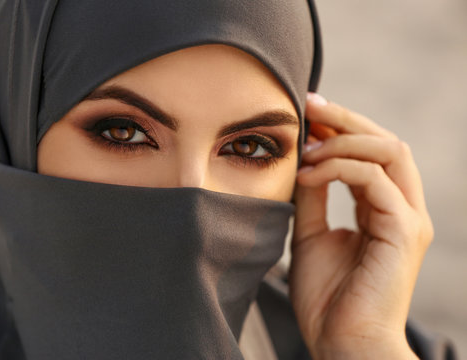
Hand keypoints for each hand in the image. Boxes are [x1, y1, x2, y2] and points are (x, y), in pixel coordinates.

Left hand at [289, 93, 432, 358]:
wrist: (340, 343)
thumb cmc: (327, 297)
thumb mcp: (311, 234)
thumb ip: (313, 197)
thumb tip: (302, 160)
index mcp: (382, 209)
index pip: (370, 152)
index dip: (340, 128)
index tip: (305, 111)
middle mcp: (402, 208)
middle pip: (386, 141)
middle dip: (345, 118)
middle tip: (308, 105)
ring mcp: (408, 218)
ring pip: (389, 151)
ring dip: (344, 139)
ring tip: (307, 147)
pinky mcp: (403, 230)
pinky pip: (374, 179)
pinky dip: (339, 168)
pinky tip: (309, 174)